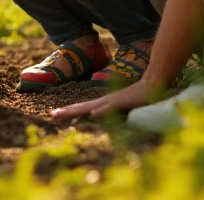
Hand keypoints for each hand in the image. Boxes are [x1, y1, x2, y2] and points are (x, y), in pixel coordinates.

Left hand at [49, 78, 165, 119]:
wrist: (152, 85)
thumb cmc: (137, 99)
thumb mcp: (121, 109)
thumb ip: (111, 113)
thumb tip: (99, 118)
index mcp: (103, 104)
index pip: (82, 108)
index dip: (69, 112)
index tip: (54, 115)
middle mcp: (104, 101)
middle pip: (82, 107)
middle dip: (66, 111)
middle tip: (51, 115)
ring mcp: (113, 101)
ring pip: (92, 107)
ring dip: (78, 111)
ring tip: (65, 115)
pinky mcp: (123, 102)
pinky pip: (111, 107)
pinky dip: (102, 112)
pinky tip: (94, 115)